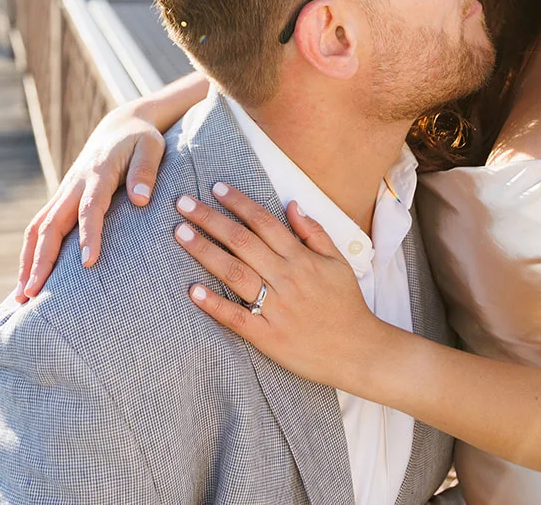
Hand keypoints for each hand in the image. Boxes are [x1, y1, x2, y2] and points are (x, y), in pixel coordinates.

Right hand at [14, 106, 167, 299]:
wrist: (119, 127)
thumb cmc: (141, 141)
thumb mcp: (151, 148)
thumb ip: (145, 172)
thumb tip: (141, 200)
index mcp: (98, 174)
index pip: (90, 208)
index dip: (89, 235)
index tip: (87, 263)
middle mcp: (74, 185)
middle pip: (51, 225)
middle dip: (40, 260)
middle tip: (33, 293)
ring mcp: (63, 193)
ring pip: (38, 228)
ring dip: (27, 262)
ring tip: (20, 297)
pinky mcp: (60, 200)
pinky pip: (39, 228)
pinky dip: (29, 254)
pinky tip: (27, 279)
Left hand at [177, 181, 390, 390]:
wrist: (360, 352)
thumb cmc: (347, 305)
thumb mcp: (339, 263)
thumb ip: (315, 233)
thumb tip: (293, 204)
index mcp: (301, 259)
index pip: (264, 222)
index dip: (238, 202)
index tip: (215, 187)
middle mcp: (286, 278)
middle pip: (242, 241)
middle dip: (210, 219)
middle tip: (182, 203)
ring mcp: (276, 308)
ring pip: (234, 273)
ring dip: (205, 251)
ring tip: (180, 233)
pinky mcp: (268, 337)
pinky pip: (236, 318)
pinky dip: (214, 304)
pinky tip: (193, 290)